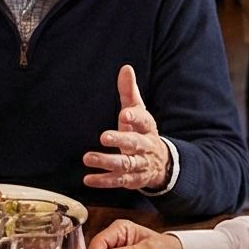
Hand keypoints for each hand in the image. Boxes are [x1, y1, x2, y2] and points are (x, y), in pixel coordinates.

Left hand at [82, 64, 172, 193]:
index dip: (134, 117)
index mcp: (147, 127)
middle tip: (104, 137)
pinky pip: (119, 181)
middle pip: (135, 143)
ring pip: (126, 164)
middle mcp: (145, 146)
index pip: (143, 120)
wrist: (161, 163)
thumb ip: (129, 92)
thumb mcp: (138, 111)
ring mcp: (140, 164)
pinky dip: (104, 181)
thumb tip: (125, 68)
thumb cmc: (142, 132)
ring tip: (88, 158)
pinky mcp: (133, 179)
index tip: (124, 114)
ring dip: (107, 162)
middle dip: (121, 140)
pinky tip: (89, 179)